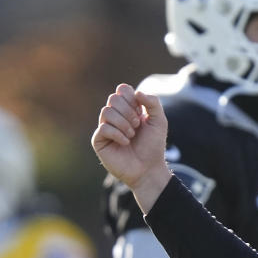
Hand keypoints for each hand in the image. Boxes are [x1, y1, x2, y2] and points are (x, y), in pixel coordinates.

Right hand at [91, 83, 171, 212]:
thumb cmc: (153, 145)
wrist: (148, 168)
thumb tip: (137, 92)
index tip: (141, 112)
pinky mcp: (98, 140)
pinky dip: (118, 134)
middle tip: (137, 125)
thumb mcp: (159, 121)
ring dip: (124, 124)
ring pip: (106, 112)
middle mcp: (115, 116)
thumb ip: (153, 103)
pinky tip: (125, 143)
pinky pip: (103, 128)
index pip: (122, 90)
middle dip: (128, 111)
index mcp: (128, 108)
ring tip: (132, 135)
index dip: (132, 98)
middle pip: (113, 98)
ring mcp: (105, 127)